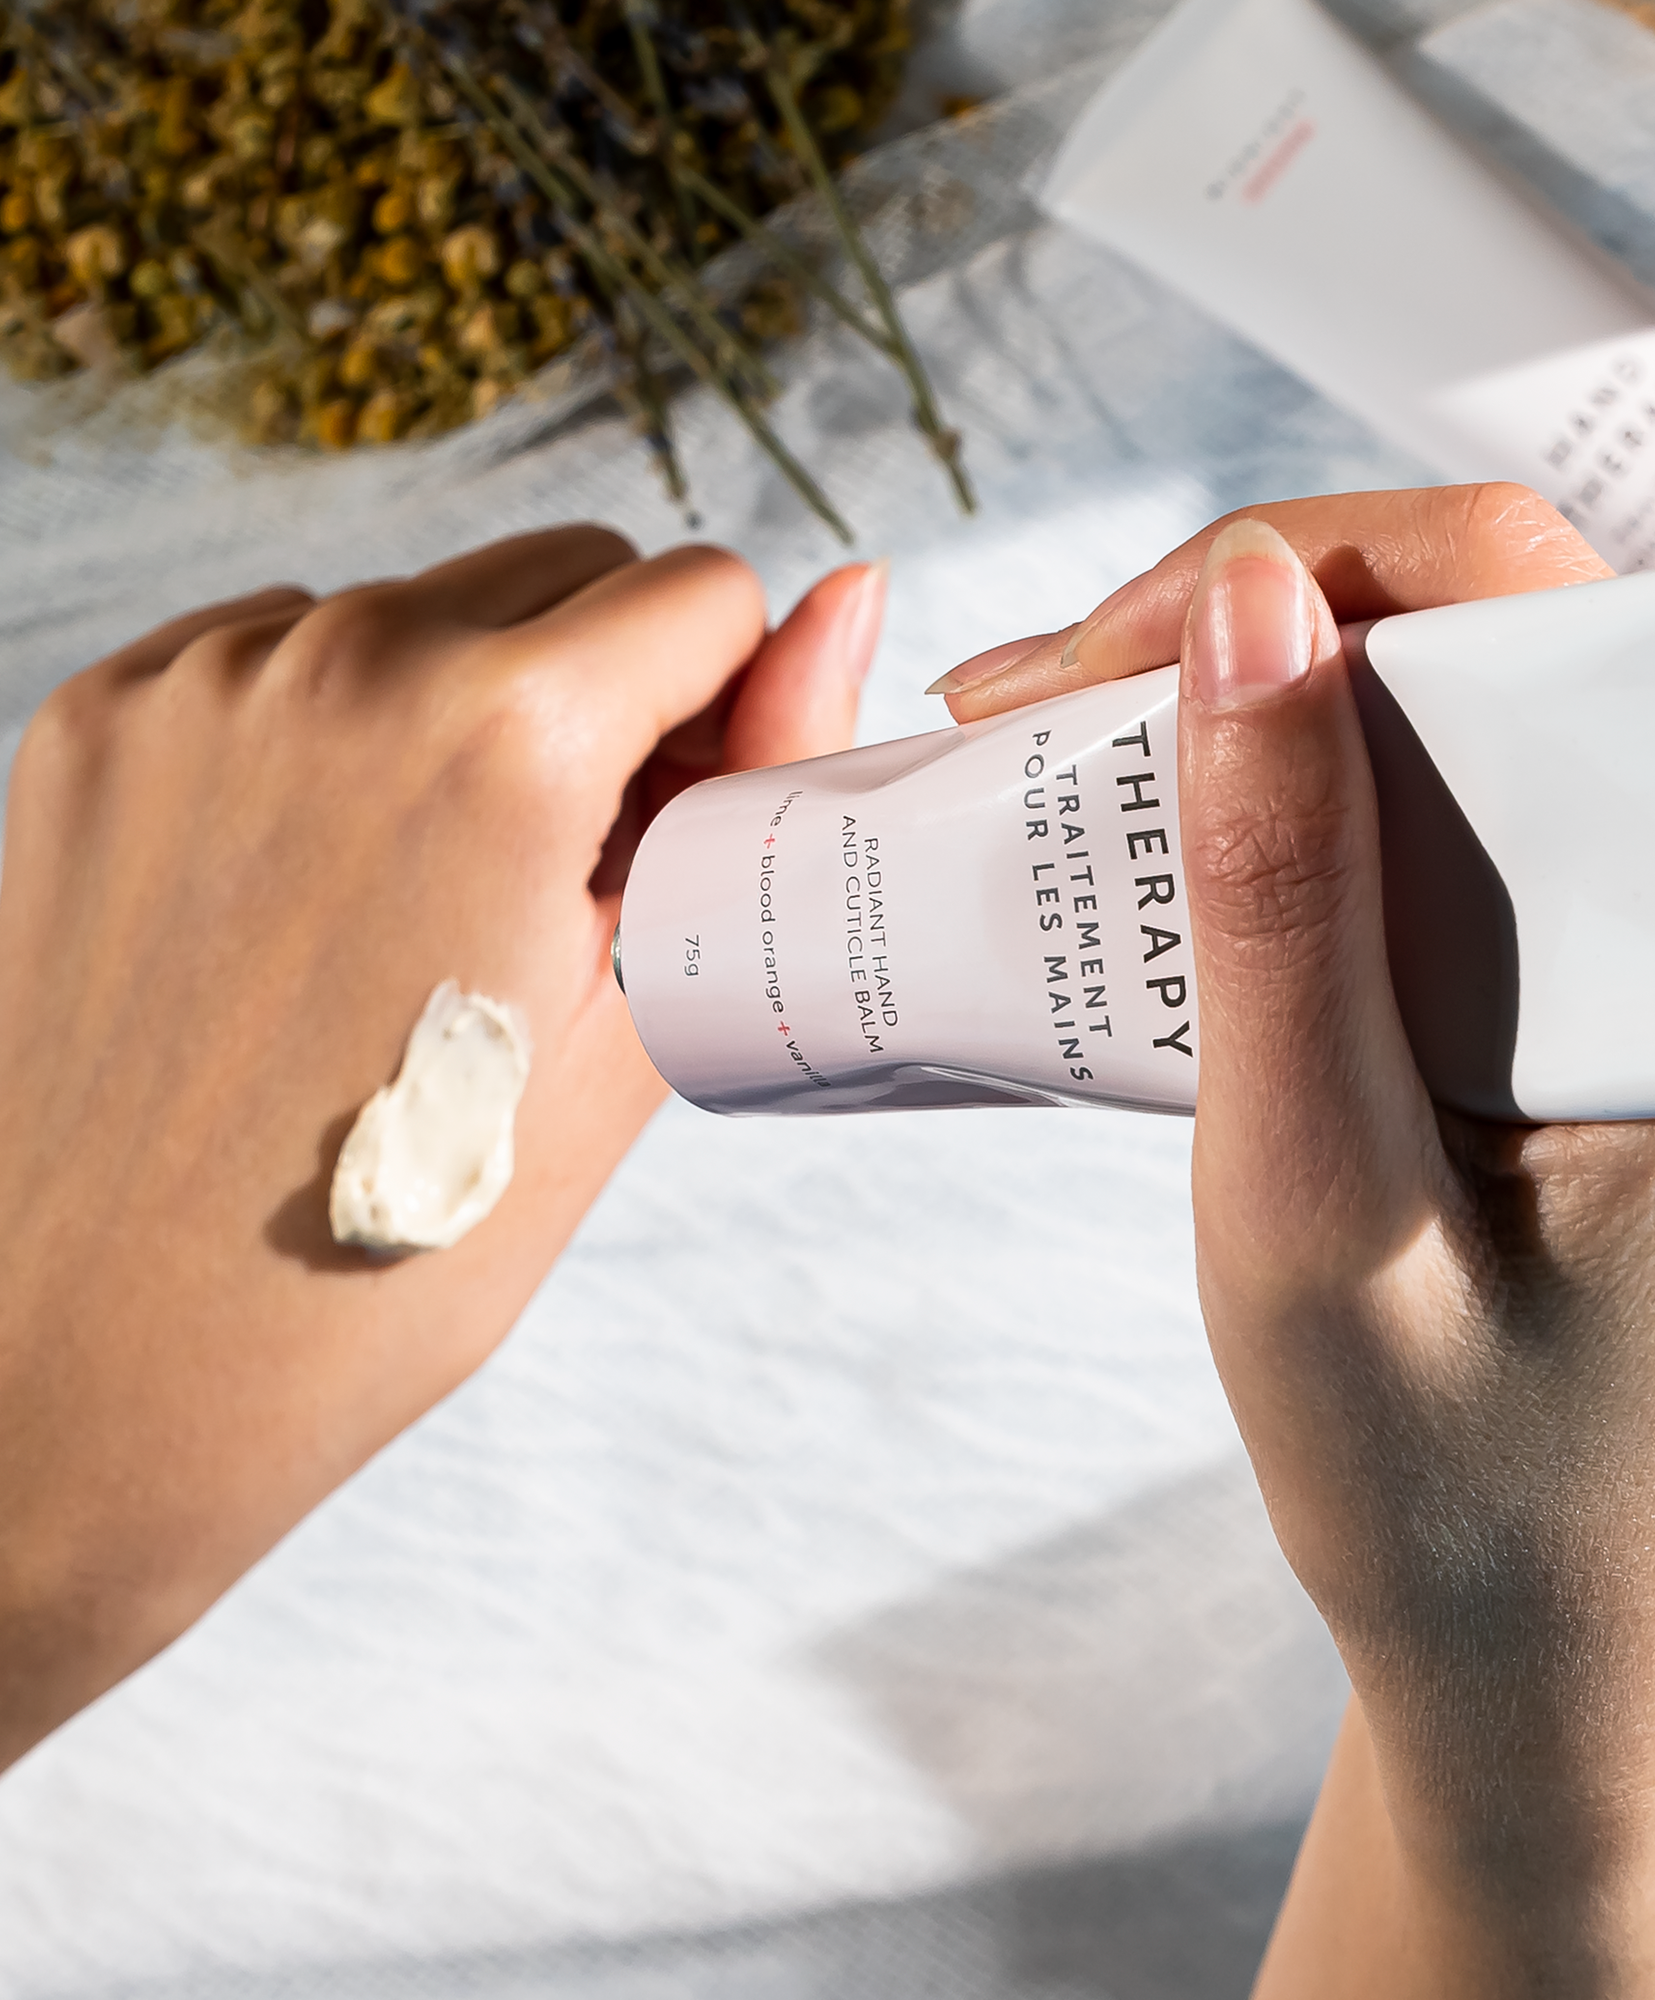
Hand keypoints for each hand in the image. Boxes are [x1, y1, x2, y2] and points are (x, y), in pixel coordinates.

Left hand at [0, 529, 884, 1769]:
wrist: (90, 1373)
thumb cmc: (391, 1246)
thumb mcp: (631, 1024)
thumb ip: (751, 786)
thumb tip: (849, 606)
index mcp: (501, 740)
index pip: (704, 593)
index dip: (728, 712)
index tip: (676, 833)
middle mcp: (336, 663)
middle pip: (568, 573)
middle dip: (610, 695)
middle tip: (564, 886)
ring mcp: (198, 684)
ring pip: (425, 607)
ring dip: (471, 710)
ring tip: (426, 911)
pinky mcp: (101, 718)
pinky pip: (285, 654)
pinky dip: (338, 731)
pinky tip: (319, 890)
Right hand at [942, 485, 1654, 1996]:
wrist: (1555, 1689)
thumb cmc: (1451, 1505)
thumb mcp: (1316, 1206)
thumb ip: (1286, 898)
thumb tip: (1250, 596)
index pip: (1555, 610)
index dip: (1297, 573)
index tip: (1084, 661)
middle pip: (1522, 646)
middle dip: (1259, 643)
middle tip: (1037, 708)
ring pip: (1494, 731)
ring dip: (1283, 732)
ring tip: (1084, 767)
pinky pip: (1503, 836)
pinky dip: (1338, 827)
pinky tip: (1203, 864)